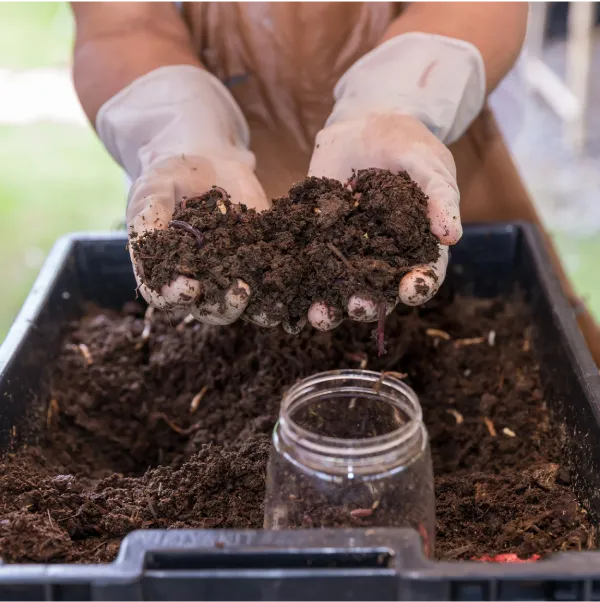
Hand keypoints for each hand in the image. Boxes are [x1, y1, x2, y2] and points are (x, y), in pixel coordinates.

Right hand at [97, 65, 272, 324]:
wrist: (204, 159)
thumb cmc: (169, 177)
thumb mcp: (151, 192)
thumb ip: (148, 220)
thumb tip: (147, 248)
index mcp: (167, 272)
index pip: (166, 297)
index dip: (176, 297)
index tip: (189, 287)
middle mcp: (199, 281)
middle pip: (210, 309)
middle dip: (225, 306)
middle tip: (239, 291)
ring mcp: (231, 272)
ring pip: (244, 303)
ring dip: (258, 307)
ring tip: (271, 300)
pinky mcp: (259, 259)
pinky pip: (271, 278)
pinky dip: (283, 285)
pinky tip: (294, 281)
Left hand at [307, 112, 457, 329]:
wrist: (363, 125)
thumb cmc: (407, 145)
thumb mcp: (428, 162)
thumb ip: (439, 195)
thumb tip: (452, 236)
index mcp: (415, 246)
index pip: (421, 276)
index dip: (418, 287)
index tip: (410, 289)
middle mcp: (381, 259)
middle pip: (376, 293)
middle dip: (367, 305)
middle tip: (357, 305)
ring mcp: (347, 252)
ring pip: (339, 289)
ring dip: (330, 307)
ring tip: (319, 312)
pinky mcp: (317, 241)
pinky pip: (307, 267)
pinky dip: (297, 280)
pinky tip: (287, 286)